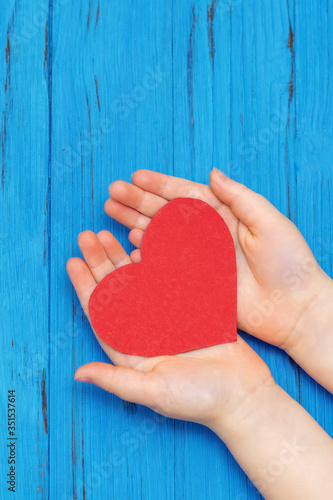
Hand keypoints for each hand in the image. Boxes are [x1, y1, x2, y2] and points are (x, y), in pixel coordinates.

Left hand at [67, 230, 272, 429]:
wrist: (244, 395)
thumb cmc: (199, 400)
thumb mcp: (155, 392)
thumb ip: (117, 380)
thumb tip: (77, 374)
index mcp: (132, 351)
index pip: (101, 314)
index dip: (85, 287)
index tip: (73, 262)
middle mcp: (146, 331)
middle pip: (117, 291)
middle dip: (102, 263)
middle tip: (88, 236)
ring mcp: (168, 318)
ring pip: (140, 281)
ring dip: (123, 258)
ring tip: (110, 234)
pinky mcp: (191, 308)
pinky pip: (170, 281)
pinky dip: (158, 262)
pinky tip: (146, 244)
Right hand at [104, 168, 330, 353]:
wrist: (294, 308)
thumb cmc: (289, 263)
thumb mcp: (269, 222)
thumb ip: (240, 197)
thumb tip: (213, 172)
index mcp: (225, 215)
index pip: (187, 195)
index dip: (160, 185)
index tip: (136, 177)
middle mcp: (208, 234)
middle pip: (167, 212)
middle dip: (139, 201)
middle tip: (112, 192)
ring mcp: (199, 258)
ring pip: (161, 236)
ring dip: (136, 223)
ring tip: (112, 213)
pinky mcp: (195, 281)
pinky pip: (165, 264)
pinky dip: (146, 254)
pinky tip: (129, 243)